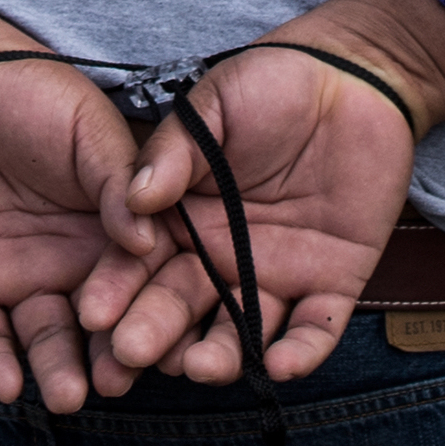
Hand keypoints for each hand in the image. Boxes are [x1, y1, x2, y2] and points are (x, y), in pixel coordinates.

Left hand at [0, 58, 147, 411]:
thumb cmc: (33, 97)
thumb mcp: (89, 130)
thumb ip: (117, 183)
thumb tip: (145, 241)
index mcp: (118, 231)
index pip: (144, 282)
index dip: (153, 313)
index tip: (167, 348)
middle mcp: (78, 265)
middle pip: (102, 325)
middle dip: (110, 357)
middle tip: (115, 382)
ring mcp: (25, 279)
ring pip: (46, 338)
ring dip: (57, 370)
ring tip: (67, 397)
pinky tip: (6, 385)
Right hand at [90, 44, 423, 386]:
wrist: (353, 77)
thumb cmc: (271, 83)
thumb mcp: (212, 107)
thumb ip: (172, 152)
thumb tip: (135, 199)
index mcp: (185, 221)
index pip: (141, 263)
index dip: (115, 288)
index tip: (91, 313)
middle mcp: (223, 259)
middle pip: (182, 307)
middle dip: (154, 334)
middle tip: (130, 356)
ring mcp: (276, 276)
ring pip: (243, 331)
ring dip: (221, 356)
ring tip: (199, 368)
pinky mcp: (331, 284)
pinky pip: (314, 328)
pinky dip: (299, 352)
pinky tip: (280, 367)